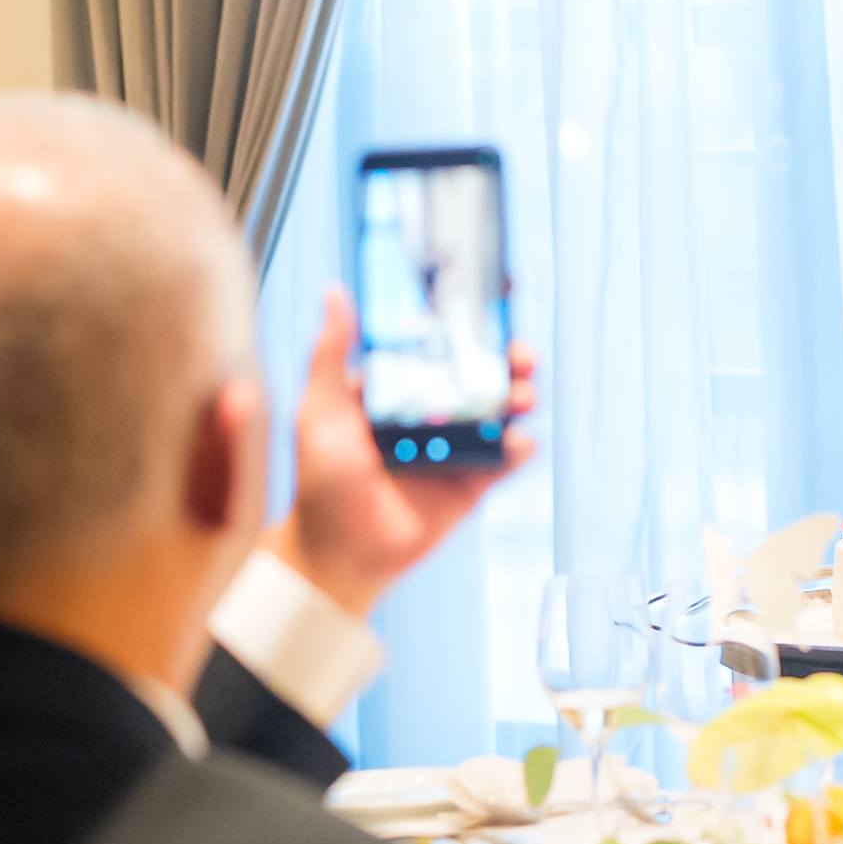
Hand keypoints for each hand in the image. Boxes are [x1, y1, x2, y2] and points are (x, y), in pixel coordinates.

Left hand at [278, 288, 538, 619]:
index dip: (469, 324)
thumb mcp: (319, 411)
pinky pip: (506, 459)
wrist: (339, 553)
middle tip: (520, 352)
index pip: (440, 344)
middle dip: (508, 357)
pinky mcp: (474, 482)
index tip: (492, 301)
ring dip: (521, 395)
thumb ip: (330, 353)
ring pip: (501, 411)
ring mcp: (456, 446)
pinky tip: (519, 440)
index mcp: (399, 387)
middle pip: (481, 373)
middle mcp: (431, 412)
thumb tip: (333, 291)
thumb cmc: (320, 482)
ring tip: (523, 394)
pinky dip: (521, 446)